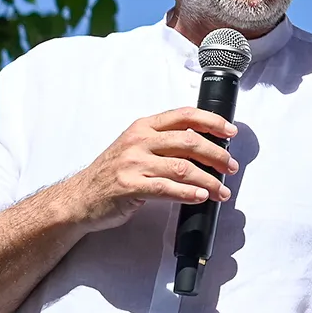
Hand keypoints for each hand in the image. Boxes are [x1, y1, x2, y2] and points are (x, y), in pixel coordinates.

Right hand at [60, 107, 239, 230]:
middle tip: (231, 167)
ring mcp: (133, 163)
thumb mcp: (136, 146)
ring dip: (209, 180)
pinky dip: (188, 194)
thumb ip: (164, 142)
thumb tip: (204, 145)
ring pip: (182, 168)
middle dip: (217, 155)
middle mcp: (139, 141)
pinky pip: (167, 188)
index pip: (185, 115)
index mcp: (144, 126)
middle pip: (189, 142)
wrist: (80, 197)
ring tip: (222, 191)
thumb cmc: (113, 172)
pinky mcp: (129, 186)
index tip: (231, 131)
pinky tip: (201, 197)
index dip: (212, 121)